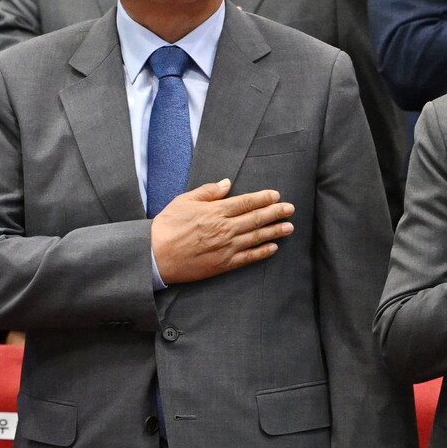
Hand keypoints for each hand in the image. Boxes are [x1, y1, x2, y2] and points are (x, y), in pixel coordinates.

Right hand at [150, 179, 292, 284]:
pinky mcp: (223, 263)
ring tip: (288, 227)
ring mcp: (226, 247)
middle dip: (275, 212)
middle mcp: (224, 228)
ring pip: (256, 237)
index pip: (246, 202)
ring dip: (274, 231)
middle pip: (256, 218)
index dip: (263, 198)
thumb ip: (207, 192)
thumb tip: (226, 184)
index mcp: (215, 211)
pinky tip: (272, 248)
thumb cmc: (168, 226)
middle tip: (290, 209)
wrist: (156, 255)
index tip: (276, 195)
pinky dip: (262, 252)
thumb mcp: (184, 201)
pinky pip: (248, 257)